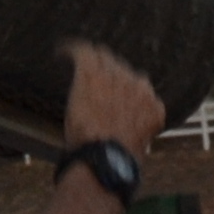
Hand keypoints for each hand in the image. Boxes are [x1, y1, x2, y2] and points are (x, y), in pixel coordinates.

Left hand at [55, 39, 170, 158]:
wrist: (105, 159)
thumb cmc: (117, 162)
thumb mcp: (134, 147)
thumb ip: (132, 130)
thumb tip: (120, 131)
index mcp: (152, 105)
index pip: (136, 86)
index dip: (121, 90)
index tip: (109, 94)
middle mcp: (138, 85)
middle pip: (120, 69)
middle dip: (107, 74)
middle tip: (91, 82)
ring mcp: (116, 76)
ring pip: (102, 57)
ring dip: (92, 61)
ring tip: (78, 63)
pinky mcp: (92, 71)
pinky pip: (81, 52)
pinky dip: (70, 51)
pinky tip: (61, 52)